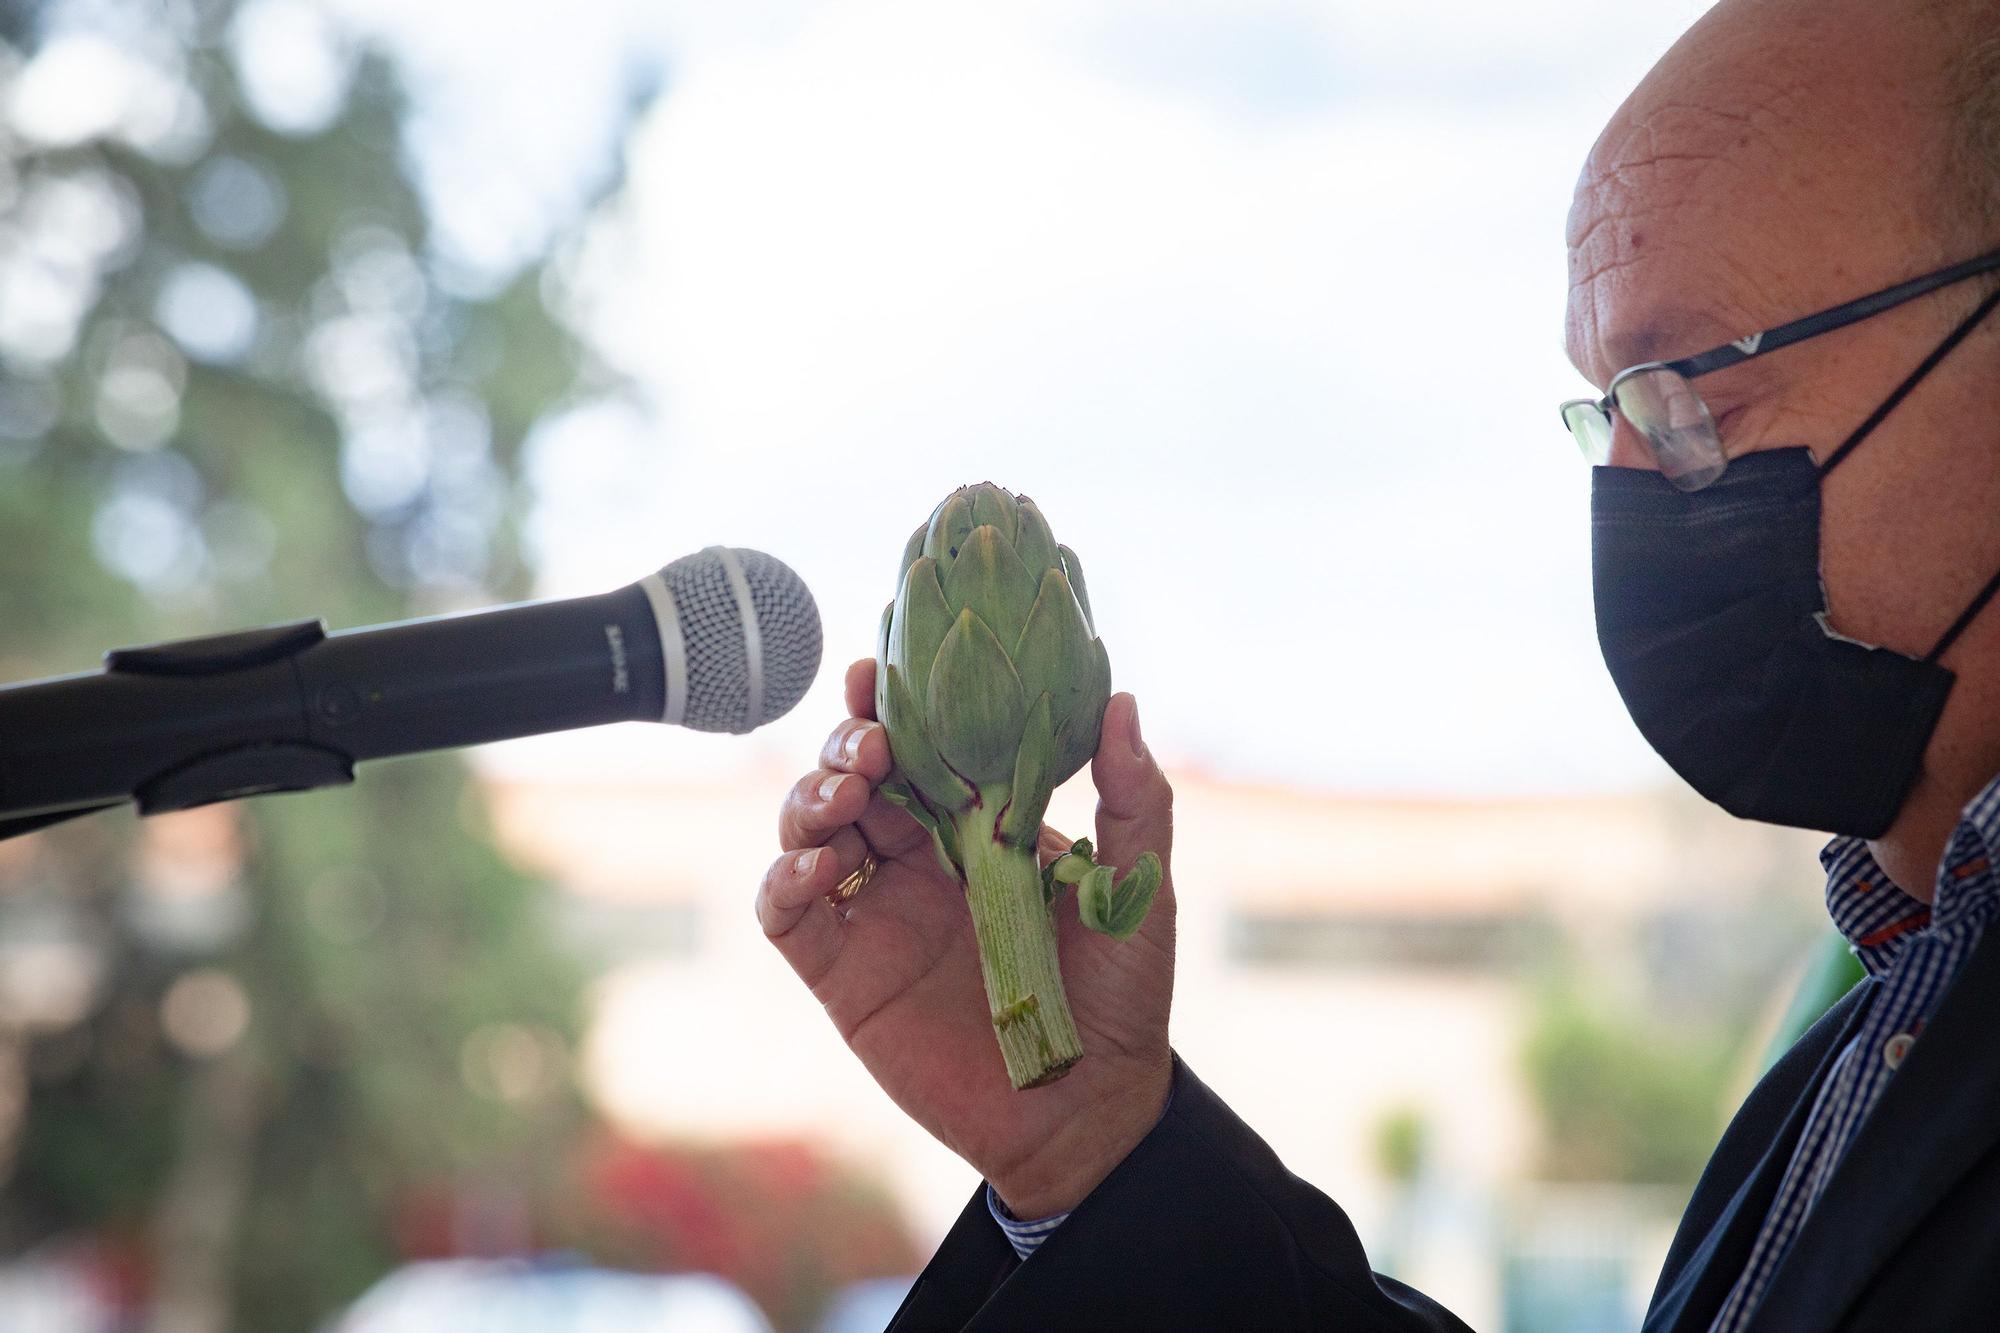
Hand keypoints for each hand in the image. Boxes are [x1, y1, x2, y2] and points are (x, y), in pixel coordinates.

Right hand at [758, 658, 1176, 1217]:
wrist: (1088, 1109)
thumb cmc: (1121, 995)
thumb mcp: (1137, 888)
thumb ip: (1135, 798)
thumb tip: (1120, 700)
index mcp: (977, 825)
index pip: (919, 744)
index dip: (890, 703)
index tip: (881, 667)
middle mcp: (916, 860)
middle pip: (850, 774)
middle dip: (844, 742)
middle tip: (869, 742)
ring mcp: (875, 913)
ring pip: (807, 829)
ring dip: (808, 797)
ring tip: (847, 794)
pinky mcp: (842, 974)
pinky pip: (787, 914)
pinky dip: (784, 879)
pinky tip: (819, 866)